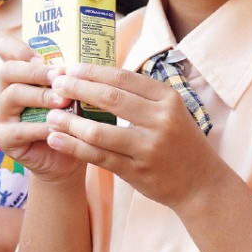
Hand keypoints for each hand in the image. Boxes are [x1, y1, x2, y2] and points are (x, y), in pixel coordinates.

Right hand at [0, 36, 88, 183]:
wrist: (68, 155)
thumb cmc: (72, 118)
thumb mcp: (74, 92)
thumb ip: (74, 74)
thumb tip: (97, 54)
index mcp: (21, 73)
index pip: (6, 48)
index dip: (20, 49)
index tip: (43, 57)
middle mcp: (6, 89)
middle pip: (8, 70)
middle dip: (35, 71)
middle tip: (60, 76)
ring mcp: (2, 113)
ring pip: (12, 95)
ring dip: (40, 96)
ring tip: (63, 101)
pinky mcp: (4, 137)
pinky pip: (18, 129)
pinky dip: (40, 127)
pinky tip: (57, 128)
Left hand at [44, 63, 227, 212]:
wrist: (201, 184)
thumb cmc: (180, 143)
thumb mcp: (171, 112)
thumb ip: (141, 97)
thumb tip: (99, 78)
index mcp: (168, 99)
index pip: (124, 77)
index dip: (93, 71)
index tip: (70, 68)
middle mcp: (161, 120)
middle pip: (110, 97)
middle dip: (77, 89)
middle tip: (54, 84)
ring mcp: (149, 147)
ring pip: (100, 130)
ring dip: (70, 121)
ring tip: (50, 115)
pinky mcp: (138, 171)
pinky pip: (99, 156)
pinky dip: (74, 147)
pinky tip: (56, 140)